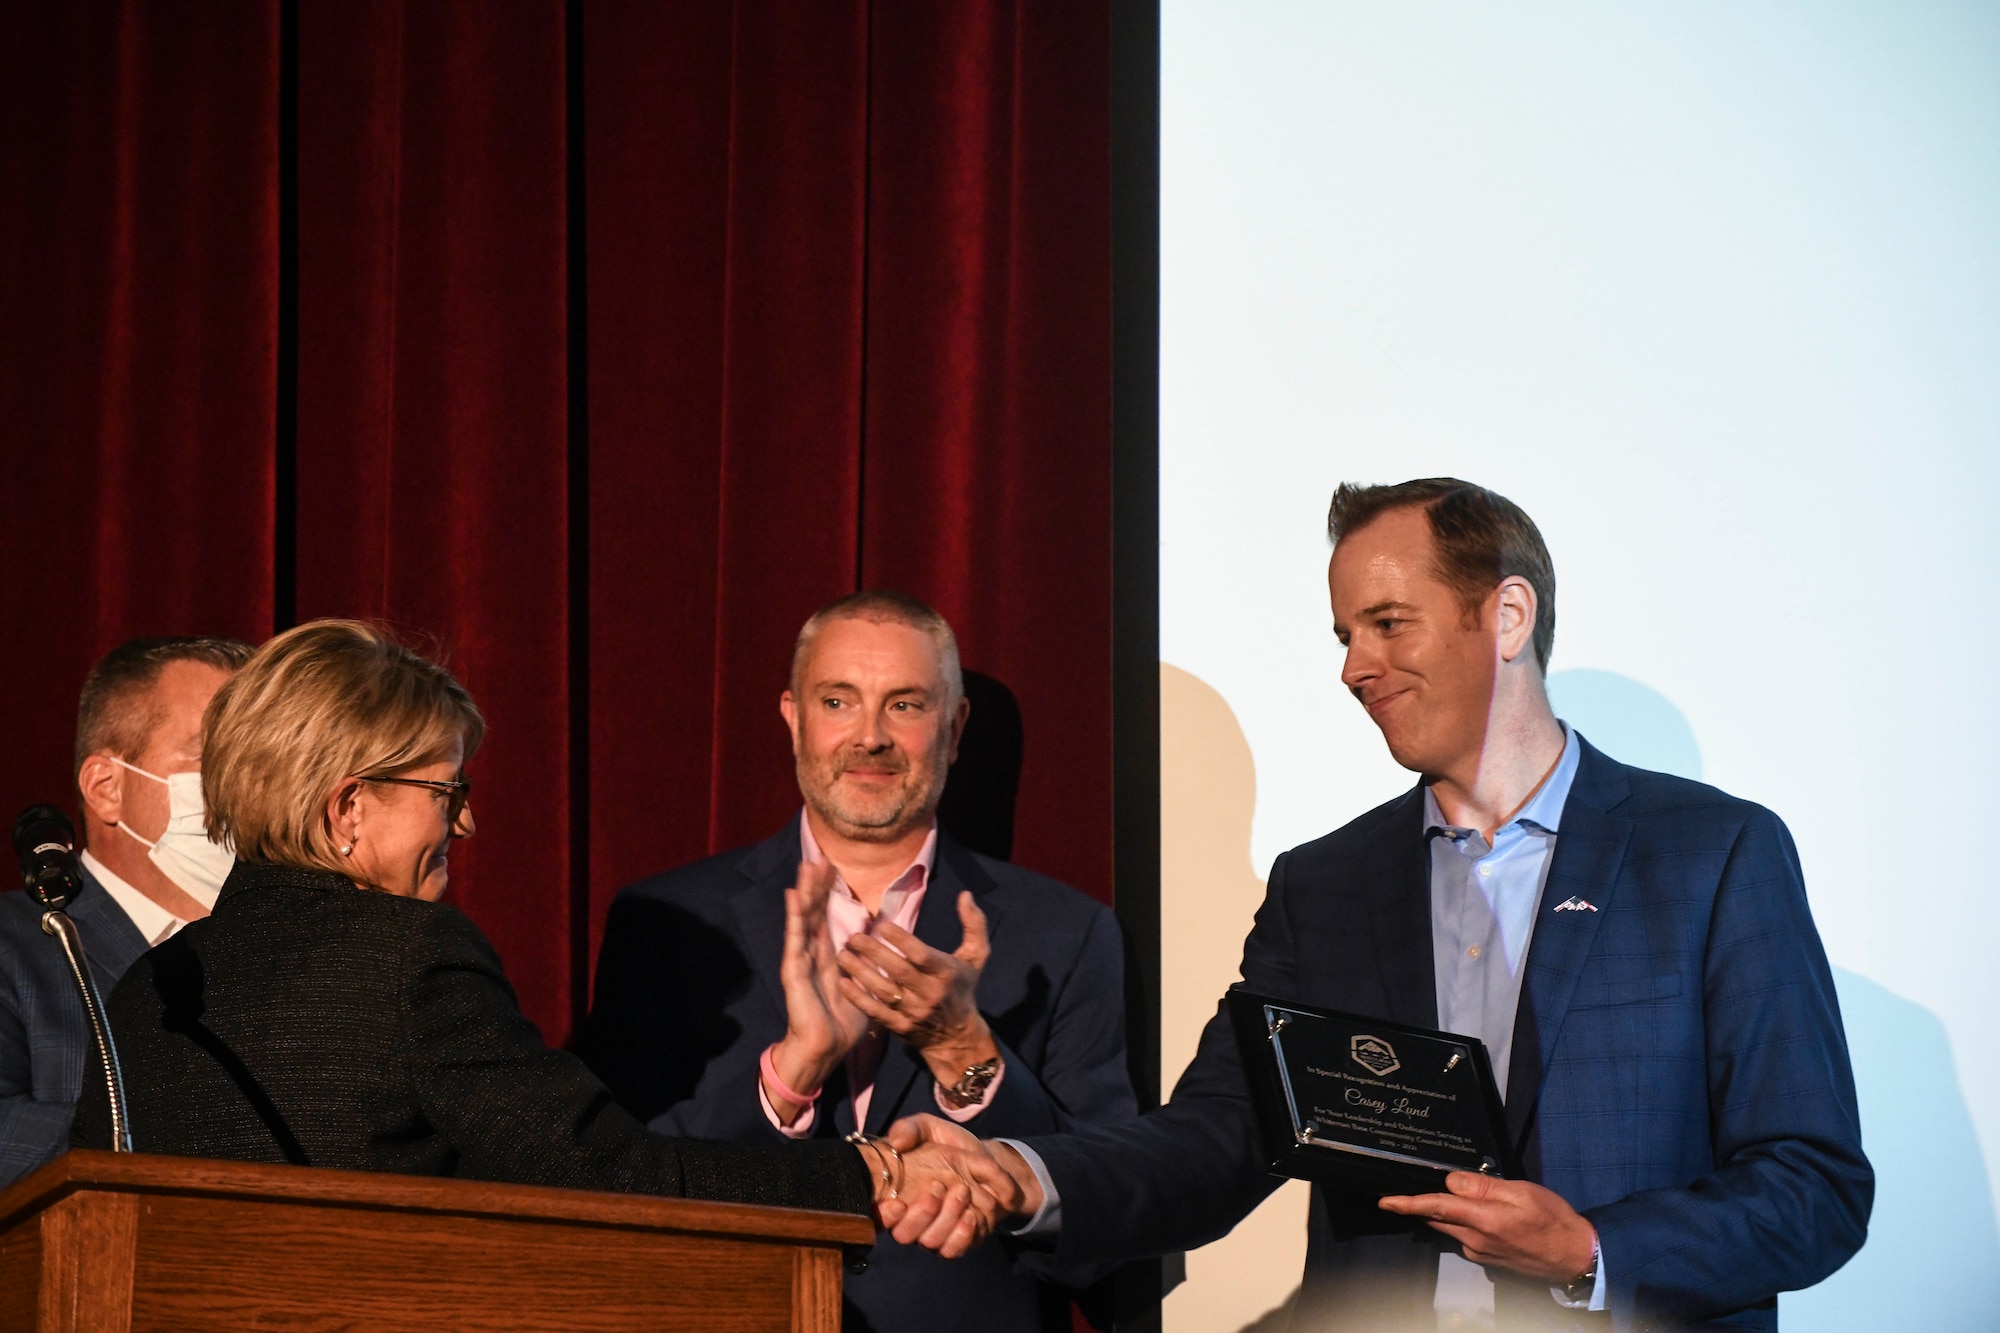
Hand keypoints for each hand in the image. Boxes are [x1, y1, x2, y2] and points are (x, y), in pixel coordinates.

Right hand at [766, 862, 870, 1119]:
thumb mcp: (866, 990)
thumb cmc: (844, 1025)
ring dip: (806, 891)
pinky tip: (794, 896)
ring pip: (804, 918)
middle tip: (820, 856)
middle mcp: (813, 954)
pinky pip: (795, 938)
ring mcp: (802, 959)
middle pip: (815, 911)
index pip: (828, 918)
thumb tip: (891, 957)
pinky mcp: (794, 970)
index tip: (834, 869)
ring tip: (807, 865)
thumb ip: (873, 970)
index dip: (830, 894)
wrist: (824, 1048)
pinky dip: (794, 916)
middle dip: (817, 885)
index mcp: (829, 957)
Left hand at [839, 892, 995, 1081]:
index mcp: (946, 973)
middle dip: (874, 952)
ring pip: (883, 991)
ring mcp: (913, 1012)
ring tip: (843, 955)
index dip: (902, 940)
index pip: (921, 955)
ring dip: (860, 972)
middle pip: (898, 971)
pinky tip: (843, 982)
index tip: (883, 924)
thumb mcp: (977, 956)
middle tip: (853, 937)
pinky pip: (876, 1012)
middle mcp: (929, 993)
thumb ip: (974, 924)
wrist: (957, 1036)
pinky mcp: (900, 1027)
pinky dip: (858, 998)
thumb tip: (966, 894)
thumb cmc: (962, 987)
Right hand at [873, 1114, 1043, 1255]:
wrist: (987, 1162)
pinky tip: (971, 1216)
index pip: (876, 1214)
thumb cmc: (950, 1145)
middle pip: (904, 1234)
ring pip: (931, 1242)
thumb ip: (910, 1129)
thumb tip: (896, 1144)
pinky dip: (963, 1235)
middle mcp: (909, 1220)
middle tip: (939, 1187)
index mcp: (894, 1194)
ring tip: (963, 1191)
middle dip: (921, 1213)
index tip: (897, 1203)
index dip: (884, 1215)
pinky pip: (954, 1250)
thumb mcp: (929, 1128)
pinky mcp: (956, 1242)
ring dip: (947, 1218)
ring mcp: (932, 1233)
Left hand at [1378, 1172, 1596, 1283]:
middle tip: (1406, 1187)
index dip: (1407, 1203)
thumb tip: (1452, 1181)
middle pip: (1437, 1219)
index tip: (1384, 1200)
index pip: (1436, 1207)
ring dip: (1441, 1213)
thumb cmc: (1553, 1220)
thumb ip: (1484, 1186)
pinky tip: (1472, 1213)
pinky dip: (1459, 1224)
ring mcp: (1480, 1254)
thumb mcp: (1522, 1193)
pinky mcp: (1487, 1261)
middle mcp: (1476, 1241)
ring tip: (1443, 1195)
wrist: (1575, 1257)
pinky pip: (1463, 1238)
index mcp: (1484, 1221)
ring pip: (1449, 1228)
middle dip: (1419, 1205)